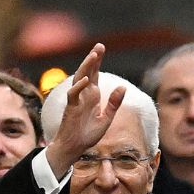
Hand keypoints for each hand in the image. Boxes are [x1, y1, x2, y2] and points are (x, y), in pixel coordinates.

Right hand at [43, 43, 126, 179]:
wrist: (75, 148)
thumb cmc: (87, 135)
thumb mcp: (106, 119)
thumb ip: (114, 104)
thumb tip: (123, 87)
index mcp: (92, 96)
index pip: (95, 74)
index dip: (97, 61)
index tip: (101, 48)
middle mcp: (84, 95)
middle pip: (87, 72)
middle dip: (93, 58)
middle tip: (100, 46)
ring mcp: (77, 100)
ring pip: (80, 79)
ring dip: (86, 67)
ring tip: (94, 55)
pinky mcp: (71, 108)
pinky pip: (73, 94)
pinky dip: (79, 86)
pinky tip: (86, 80)